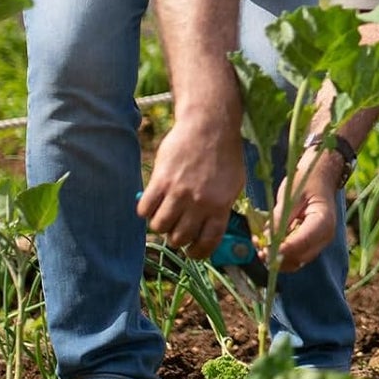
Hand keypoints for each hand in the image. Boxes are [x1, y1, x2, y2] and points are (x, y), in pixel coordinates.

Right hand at [138, 116, 245, 259]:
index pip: (207, 242)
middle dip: (177, 238)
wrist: (210, 126)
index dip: (198, 252)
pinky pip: (144, 209)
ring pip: (159, 227)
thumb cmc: (225, 154)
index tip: (193, 251)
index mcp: (220, 206)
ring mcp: (178, 192)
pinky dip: (145, 211)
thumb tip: (211, 232)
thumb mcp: (235, 184)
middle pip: (179, 238)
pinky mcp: (160, 180)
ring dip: (160, 225)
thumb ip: (222, 208)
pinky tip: (152, 203)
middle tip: (177, 228)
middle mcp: (199, 203)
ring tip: (164, 215)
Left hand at [264, 149, 343, 270]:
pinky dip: (279, 254)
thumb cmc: (307, 180)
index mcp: (323, 220)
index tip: (266, 249)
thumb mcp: (292, 194)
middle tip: (259, 249)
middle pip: (300, 257)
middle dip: (278, 256)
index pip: (304, 241)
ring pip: (296, 261)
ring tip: (259, 246)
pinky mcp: (309, 243)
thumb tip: (267, 238)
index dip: (284, 248)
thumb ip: (281, 217)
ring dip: (276, 258)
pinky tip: (266, 244)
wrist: (320, 177)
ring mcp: (317, 242)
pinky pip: (294, 255)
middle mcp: (324, 236)